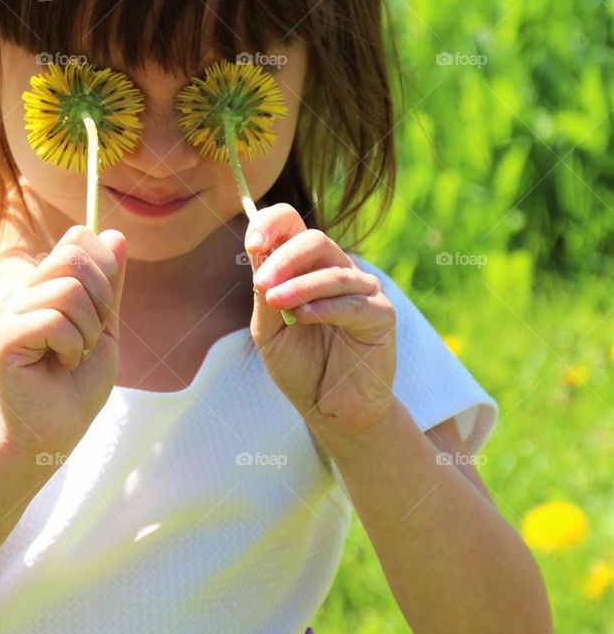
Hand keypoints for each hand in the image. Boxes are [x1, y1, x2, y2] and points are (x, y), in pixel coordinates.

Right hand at [0, 224, 126, 464]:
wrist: (55, 433)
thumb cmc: (78, 386)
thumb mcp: (106, 328)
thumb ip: (111, 284)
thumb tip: (116, 234)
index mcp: (49, 285)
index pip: (78, 238)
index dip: (105, 267)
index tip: (105, 308)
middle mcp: (27, 292)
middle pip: (74, 256)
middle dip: (101, 298)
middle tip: (90, 336)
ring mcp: (13, 313)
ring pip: (68, 290)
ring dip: (87, 331)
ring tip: (75, 355)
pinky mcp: (7, 338)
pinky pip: (53, 321)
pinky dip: (72, 346)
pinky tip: (62, 365)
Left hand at [246, 204, 396, 442]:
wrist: (330, 408)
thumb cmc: (300, 365)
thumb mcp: (270, 329)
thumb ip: (266, 292)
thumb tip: (258, 251)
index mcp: (307, 266)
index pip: (292, 225)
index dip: (272, 224)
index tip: (252, 244)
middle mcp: (336, 269)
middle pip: (314, 240)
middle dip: (284, 257)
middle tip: (261, 284)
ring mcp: (362, 290)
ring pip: (334, 271)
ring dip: (300, 284)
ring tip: (276, 301)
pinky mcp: (381, 314)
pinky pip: (354, 303)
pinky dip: (326, 307)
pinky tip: (304, 317)